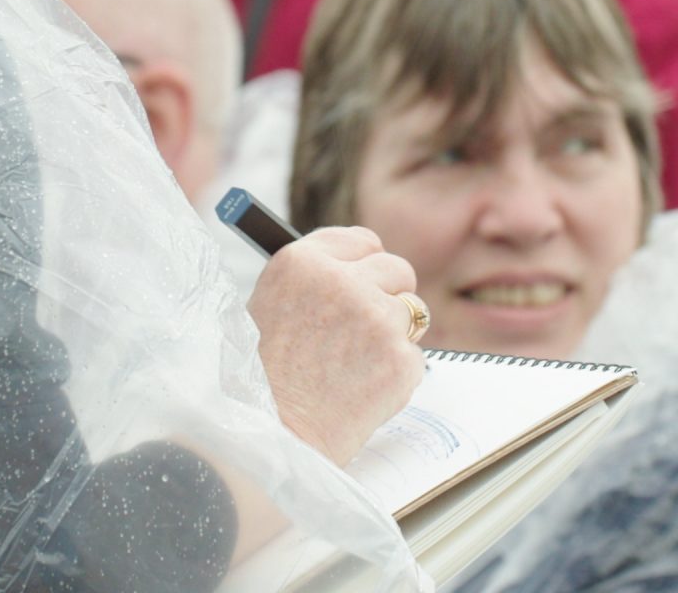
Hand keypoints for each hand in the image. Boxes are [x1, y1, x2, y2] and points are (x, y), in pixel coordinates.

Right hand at [247, 226, 426, 466]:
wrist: (273, 438)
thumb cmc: (263, 378)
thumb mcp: (268, 306)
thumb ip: (314, 280)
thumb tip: (356, 268)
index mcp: (302, 262)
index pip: (361, 239)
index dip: (366, 262)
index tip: (366, 277)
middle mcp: (342, 282)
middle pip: (397, 268)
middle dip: (389, 294)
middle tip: (368, 326)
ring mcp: (376, 320)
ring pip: (413, 310)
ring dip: (395, 333)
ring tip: (356, 365)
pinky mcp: (400, 359)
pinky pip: (414, 356)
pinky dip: (396, 374)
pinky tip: (362, 390)